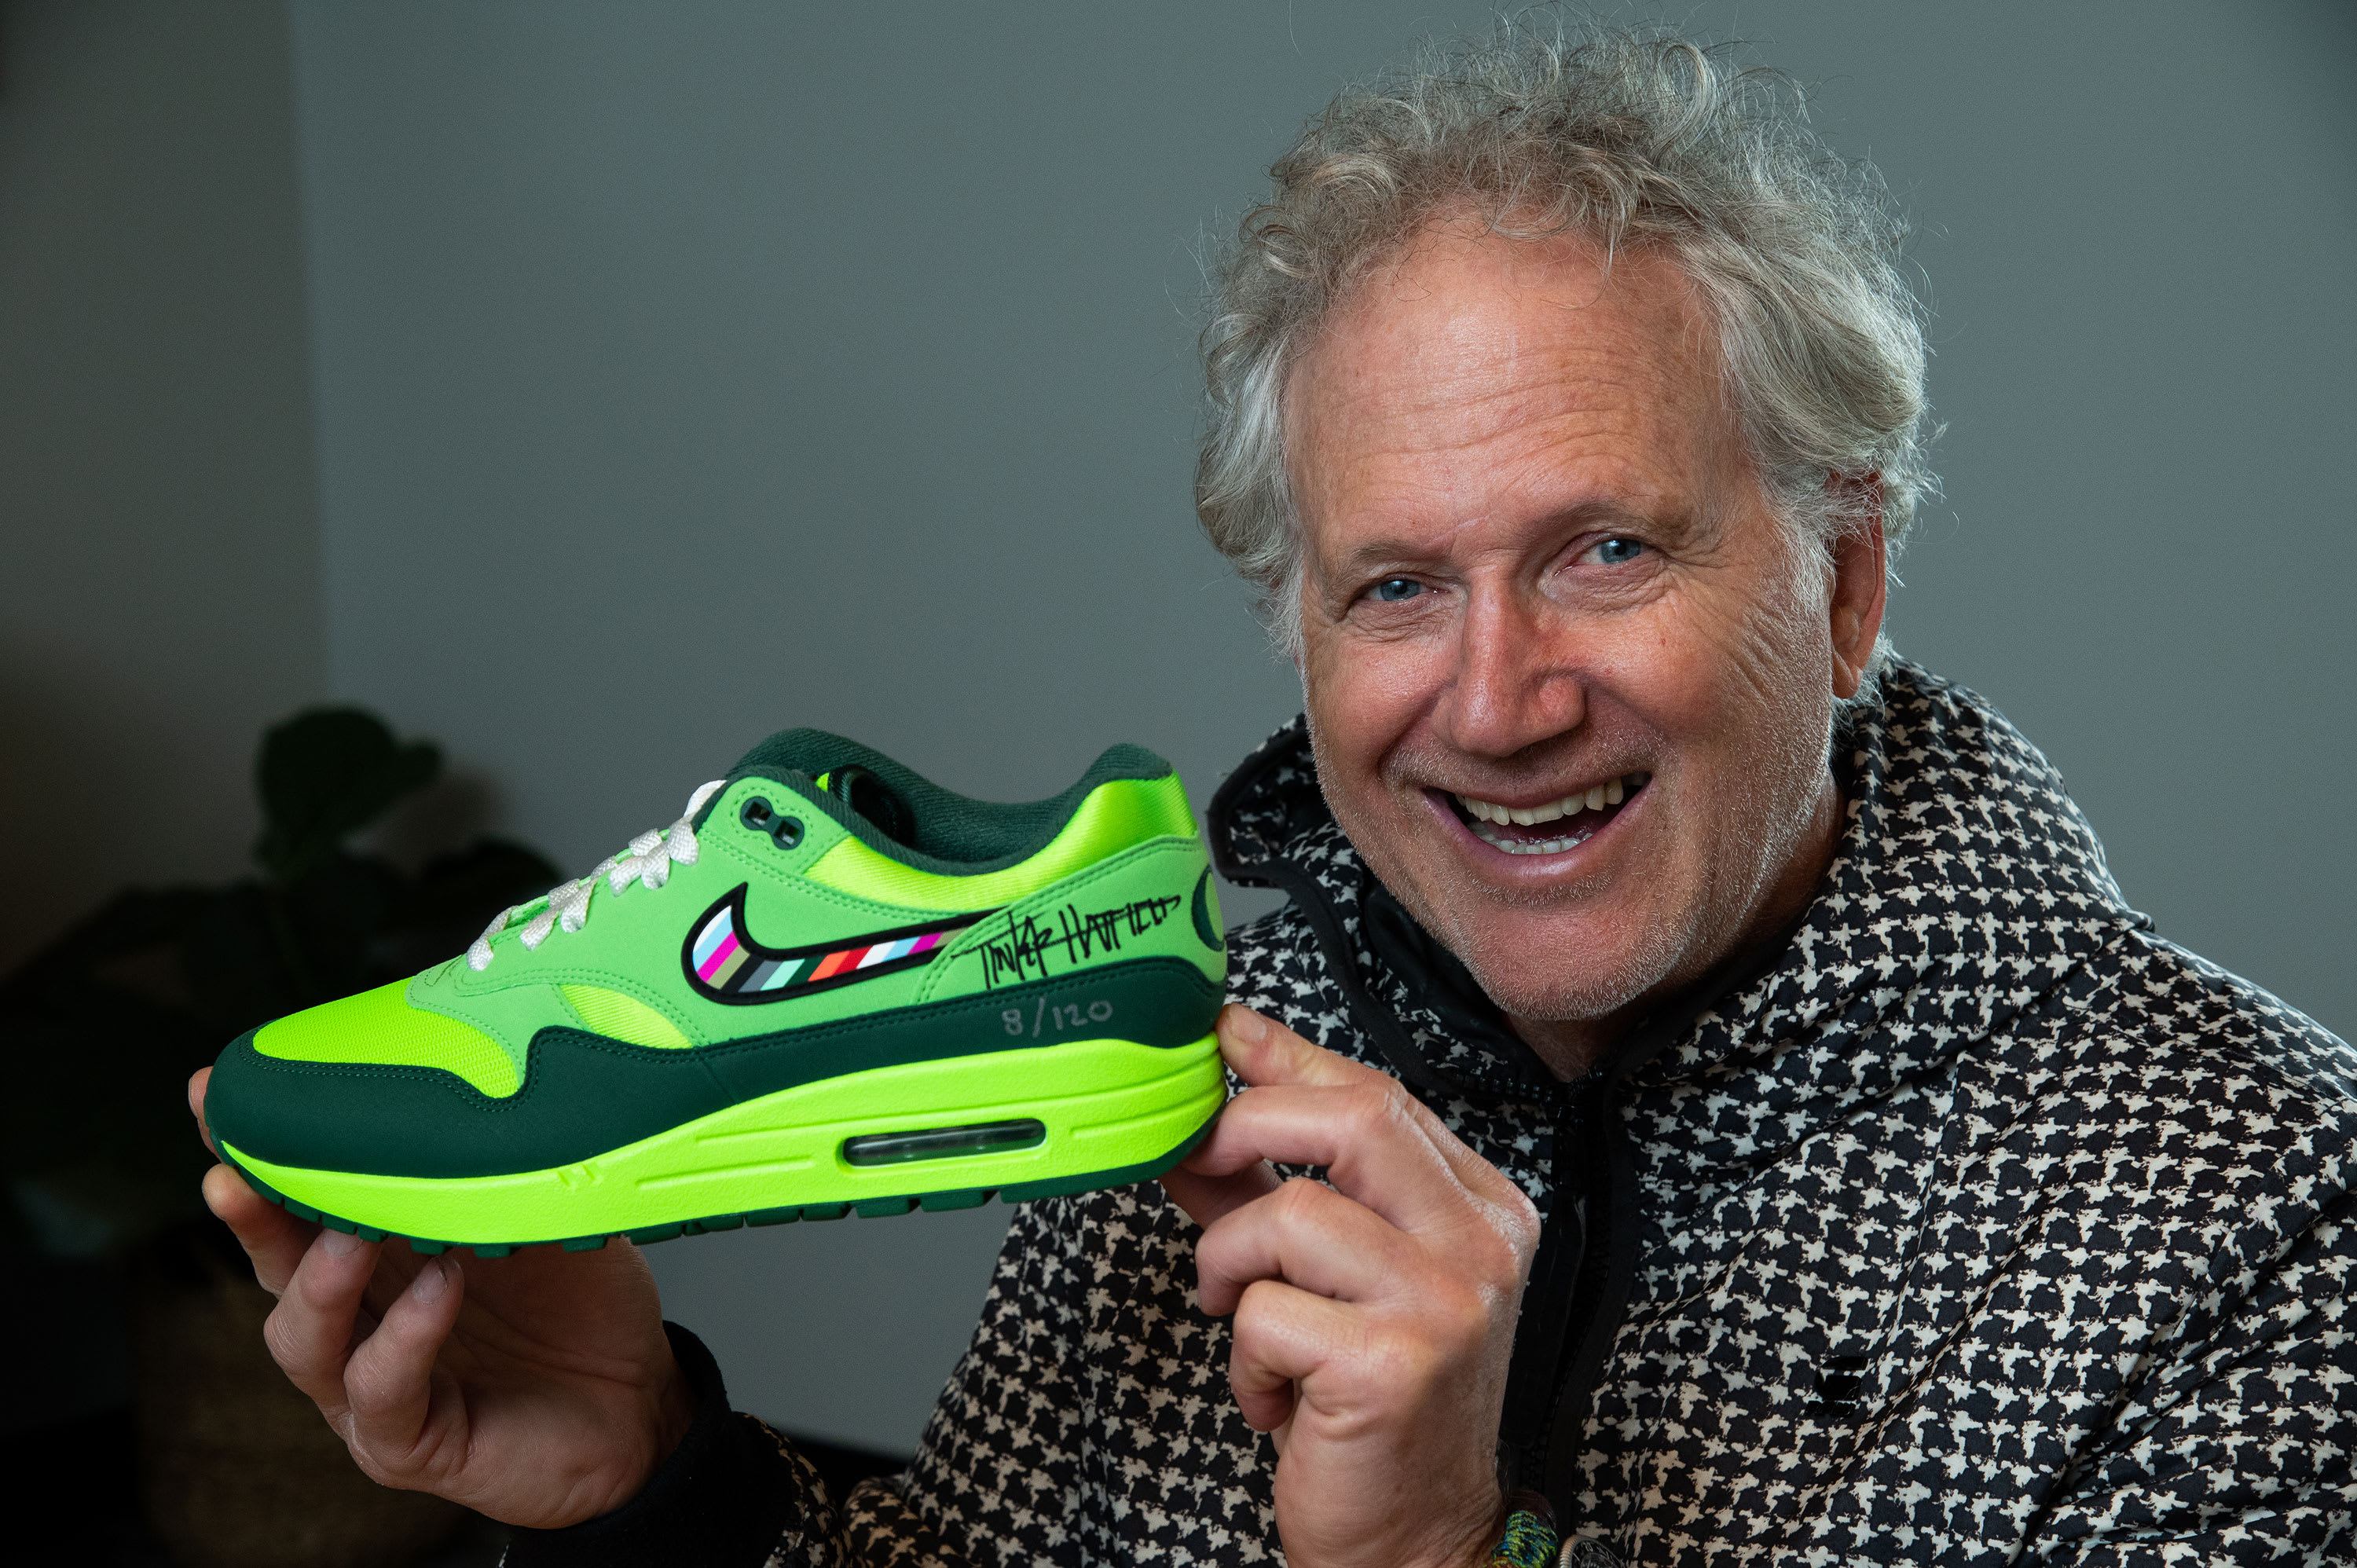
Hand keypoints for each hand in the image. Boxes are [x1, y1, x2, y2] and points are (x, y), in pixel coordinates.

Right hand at [188, 1067, 694, 1527]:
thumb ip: (504, 1162)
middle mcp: (354, 1320)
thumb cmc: (579, 1305)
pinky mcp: (405, 1444)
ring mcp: (367, 1389)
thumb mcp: (545, 1214)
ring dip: (320, 1281)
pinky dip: (404, 1338)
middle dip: (248, 1215)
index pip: (295, 1200)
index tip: (216, 1093)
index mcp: (376, 1255)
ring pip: (301, 1338)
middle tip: (235, 1170)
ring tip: (356, 1235)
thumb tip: (495, 1074)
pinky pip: (382, 1391)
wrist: (640, 1403)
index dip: (252, 1151)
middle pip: (274, 1265)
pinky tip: (438, 1291)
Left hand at [1160, 1006, 1540, 1567]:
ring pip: (1291, 1215)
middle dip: (1246, 1127)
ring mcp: (1447, 1304)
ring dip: (1231, 1266)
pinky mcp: (1395, 1365)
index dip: (1288, 1057)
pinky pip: (1268, 1312)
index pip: (1378, 1095)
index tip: (1224, 1035)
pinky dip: (1246, 1356)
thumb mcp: (1334, 1279)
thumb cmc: (1377, 1409)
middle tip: (1196, 1161)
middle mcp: (1480, 1245)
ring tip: (1246, 1320)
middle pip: (1352, 1118)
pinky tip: (1276, 1394)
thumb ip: (1275, 1189)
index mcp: (1481, 1209)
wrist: (1416, 1543)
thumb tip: (1204, 1115)